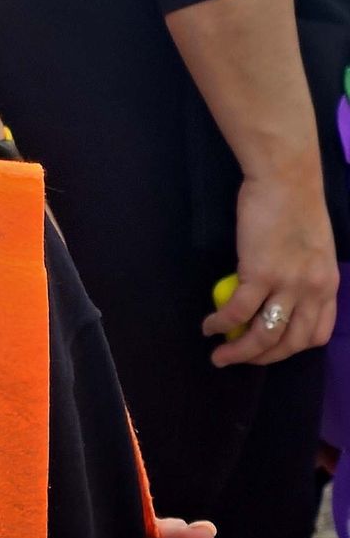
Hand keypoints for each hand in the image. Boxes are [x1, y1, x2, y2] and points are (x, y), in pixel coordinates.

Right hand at [201, 167, 337, 366]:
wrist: (286, 179)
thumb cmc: (296, 204)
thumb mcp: (314, 248)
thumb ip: (302, 274)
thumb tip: (279, 293)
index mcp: (328, 284)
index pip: (316, 334)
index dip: (291, 348)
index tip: (270, 347)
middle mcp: (312, 290)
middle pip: (289, 343)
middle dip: (261, 358)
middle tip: (238, 358)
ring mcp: (287, 284)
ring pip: (264, 335)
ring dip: (240, 352)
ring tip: (219, 356)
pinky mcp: (259, 273)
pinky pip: (238, 311)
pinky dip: (221, 323)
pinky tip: (210, 325)